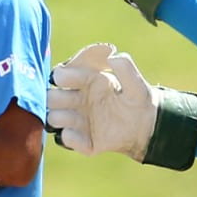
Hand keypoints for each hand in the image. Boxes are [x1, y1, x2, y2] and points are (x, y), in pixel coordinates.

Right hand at [45, 43, 196, 170]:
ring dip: (61, 117)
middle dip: (56, 98)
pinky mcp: (83, 141)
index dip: (63, 76)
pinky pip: (67, 140)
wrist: (146, 127)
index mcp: (85, 83)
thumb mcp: (137, 83)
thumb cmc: (138, 100)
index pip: (61, 75)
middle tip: (74, 100)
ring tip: (80, 119)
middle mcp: (77, 101)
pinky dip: (71, 138)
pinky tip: (85, 136)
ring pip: (53, 118)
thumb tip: (112, 55)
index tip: (72, 79)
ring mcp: (78, 121)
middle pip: (50, 97)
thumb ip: (126, 67)